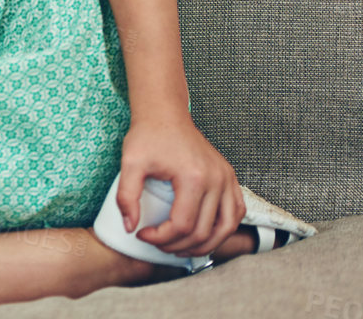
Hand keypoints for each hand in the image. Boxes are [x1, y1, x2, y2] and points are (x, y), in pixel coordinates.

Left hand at [117, 114, 243, 258]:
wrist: (165, 115)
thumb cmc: (148, 136)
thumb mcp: (130, 163)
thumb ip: (126, 196)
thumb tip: (130, 227)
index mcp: (194, 177)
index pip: (183, 225)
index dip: (161, 238)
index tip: (142, 234)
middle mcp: (217, 180)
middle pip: (205, 231)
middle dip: (178, 245)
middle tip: (158, 244)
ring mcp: (227, 178)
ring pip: (226, 228)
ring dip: (204, 244)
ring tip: (180, 247)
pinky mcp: (229, 177)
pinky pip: (236, 212)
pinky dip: (223, 229)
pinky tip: (203, 233)